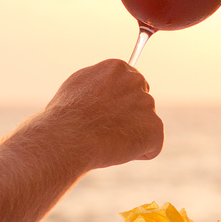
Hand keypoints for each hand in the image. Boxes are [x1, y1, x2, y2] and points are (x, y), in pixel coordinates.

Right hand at [40, 58, 164, 168]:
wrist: (68, 137)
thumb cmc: (65, 116)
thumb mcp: (77, 86)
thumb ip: (99, 84)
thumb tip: (105, 88)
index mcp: (117, 68)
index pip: (131, 85)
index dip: (120, 104)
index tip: (108, 115)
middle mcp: (136, 82)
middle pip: (141, 104)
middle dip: (129, 119)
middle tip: (105, 130)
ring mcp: (148, 105)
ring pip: (145, 126)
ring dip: (131, 136)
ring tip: (105, 141)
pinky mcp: (155, 128)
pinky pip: (152, 146)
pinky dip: (138, 153)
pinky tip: (117, 150)